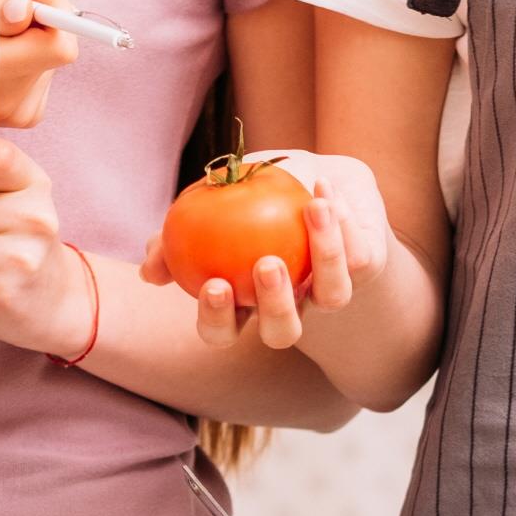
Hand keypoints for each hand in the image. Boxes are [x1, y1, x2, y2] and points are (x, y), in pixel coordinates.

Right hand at [0, 0, 81, 128]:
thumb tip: (25, 8)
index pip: (59, 47)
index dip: (52, 10)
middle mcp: (12, 102)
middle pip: (55, 49)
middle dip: (33, 21)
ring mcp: (19, 113)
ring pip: (47, 60)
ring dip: (25, 38)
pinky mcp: (23, 115)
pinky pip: (38, 73)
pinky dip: (22, 56)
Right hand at [136, 149, 394, 348]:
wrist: (322, 183)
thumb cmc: (253, 200)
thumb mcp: (209, 208)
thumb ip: (176, 237)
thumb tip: (150, 269)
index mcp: (246, 303)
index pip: (224, 331)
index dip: (217, 320)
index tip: (213, 284)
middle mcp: (291, 306)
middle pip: (282, 332)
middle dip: (275, 306)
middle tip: (266, 264)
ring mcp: (330, 290)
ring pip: (332, 297)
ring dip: (324, 256)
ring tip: (312, 209)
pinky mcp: (366, 265)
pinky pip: (356, 253)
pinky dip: (341, 220)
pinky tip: (323, 188)